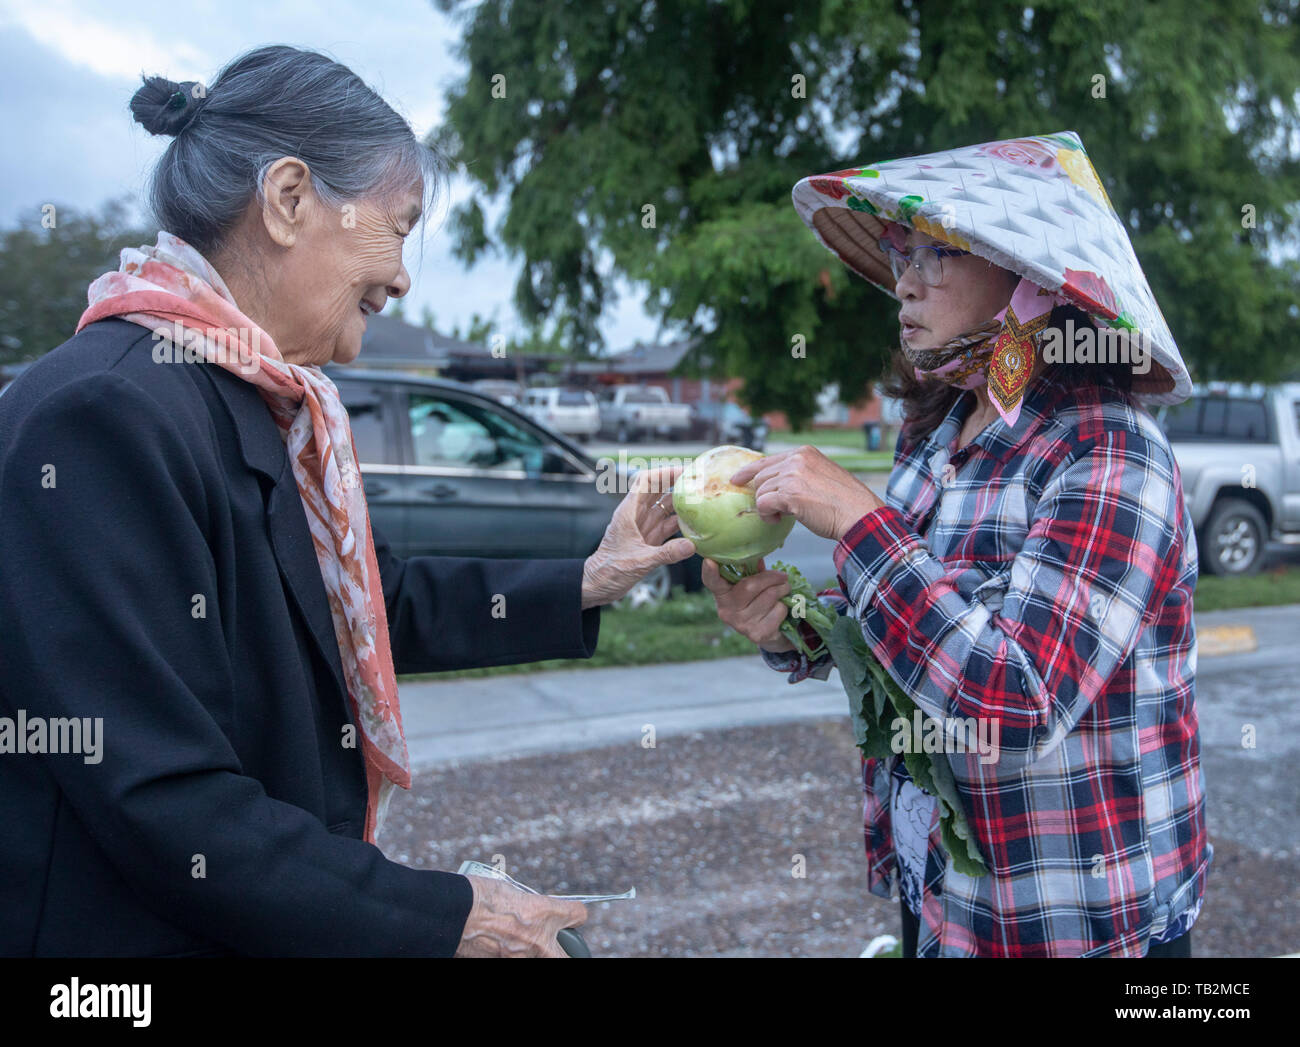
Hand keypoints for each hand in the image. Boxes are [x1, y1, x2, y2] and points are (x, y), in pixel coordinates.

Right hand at [454, 875, 587, 957]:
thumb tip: (535, 916)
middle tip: (555, 943)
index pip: (578, 915)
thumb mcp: (512, 892)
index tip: (571, 915)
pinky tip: (499, 943)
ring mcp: (520, 957)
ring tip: (516, 938)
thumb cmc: (478, 896)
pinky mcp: (501, 963)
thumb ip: (529, 907)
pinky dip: (510, 953)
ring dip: (533, 951)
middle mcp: (538, 940)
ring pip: (540, 957)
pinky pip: (515, 958)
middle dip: (565, 949)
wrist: (452, 914)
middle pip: (568, 956)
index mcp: (543, 912)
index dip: (575, 913)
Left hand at [582, 464, 696, 608]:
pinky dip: (680, 523)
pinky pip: (667, 525)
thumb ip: (666, 554)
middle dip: (677, 483)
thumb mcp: (639, 561)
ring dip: (681, 503)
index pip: (646, 481)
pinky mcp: (649, 539)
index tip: (683, 471)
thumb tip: (691, 545)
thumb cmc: (609, 571)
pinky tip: (695, 524)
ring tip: (701, 500)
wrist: (599, 585)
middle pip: (658, 490)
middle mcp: (636, 515)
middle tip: (698, 481)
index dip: (665, 472)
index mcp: (628, 512)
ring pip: (665, 507)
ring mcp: (644, 526)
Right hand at [700, 556, 795, 651]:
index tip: (709, 561)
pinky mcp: (758, 634)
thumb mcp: (750, 584)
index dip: (710, 572)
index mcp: (722, 594)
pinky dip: (784, 605)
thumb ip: (752, 570)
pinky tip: (779, 608)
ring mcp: (741, 624)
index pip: (711, 582)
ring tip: (783, 590)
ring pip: (769, 596)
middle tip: (782, 576)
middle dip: (771, 578)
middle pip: (750, 585)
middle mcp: (727, 610)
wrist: (766, 634)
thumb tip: (758, 555)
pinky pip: (779, 610)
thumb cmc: (756, 601)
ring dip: (782, 590)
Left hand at [727, 446, 883, 542]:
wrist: (860, 516)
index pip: (767, 460)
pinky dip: (767, 516)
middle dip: (764, 496)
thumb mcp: (821, 477)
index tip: (736, 479)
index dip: (749, 471)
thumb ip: (799, 475)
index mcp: (804, 452)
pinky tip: (779, 520)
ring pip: (760, 492)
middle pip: (761, 477)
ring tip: (783, 516)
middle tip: (778, 511)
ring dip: (768, 508)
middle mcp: (797, 459)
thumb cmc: (844, 504)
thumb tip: (775, 487)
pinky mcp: (789, 494)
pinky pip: (763, 504)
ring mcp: (792, 475)